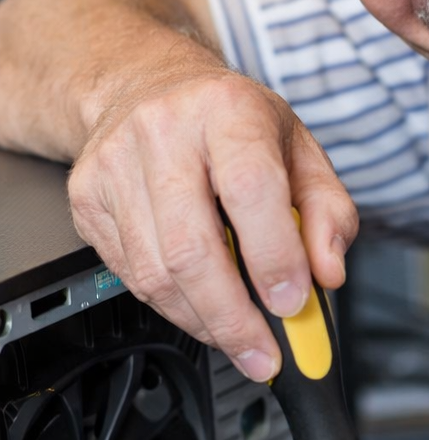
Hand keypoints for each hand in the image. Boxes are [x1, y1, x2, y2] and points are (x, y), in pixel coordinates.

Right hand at [68, 62, 357, 377]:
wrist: (148, 86)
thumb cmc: (231, 121)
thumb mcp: (300, 148)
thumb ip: (329, 212)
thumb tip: (327, 272)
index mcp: (227, 109)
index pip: (250, 190)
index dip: (274, 256)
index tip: (293, 303)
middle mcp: (163, 131)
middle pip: (192, 247)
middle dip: (234, 317)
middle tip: (265, 352)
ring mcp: (115, 165)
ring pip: (156, 272)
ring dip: (204, 322)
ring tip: (240, 338)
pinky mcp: (87, 200)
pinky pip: (131, 276)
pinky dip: (173, 307)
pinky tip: (201, 308)